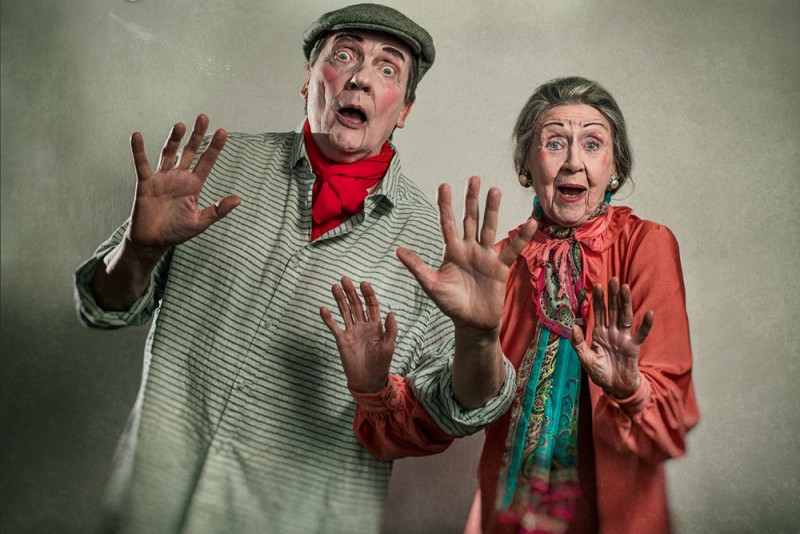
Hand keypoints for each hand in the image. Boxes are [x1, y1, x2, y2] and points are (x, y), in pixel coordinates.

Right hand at [126, 114, 239, 253]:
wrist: (153, 242)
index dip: (215, 147)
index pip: (206, 162)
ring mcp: (162, 178)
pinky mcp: (145, 183)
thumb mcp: (201, 222)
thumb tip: (239, 199)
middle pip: (189, 151)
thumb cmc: (177, 232)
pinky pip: (142, 164)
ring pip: (168, 153)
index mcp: (193, 185)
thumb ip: (218, 210)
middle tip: (204, 117)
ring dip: (174, 139)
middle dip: (197, 135)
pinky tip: (137, 135)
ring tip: (181, 125)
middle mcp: (178, 177)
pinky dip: (138, 150)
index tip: (224, 131)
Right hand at [320, 277, 397, 392]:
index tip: (363, 284)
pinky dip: (328, 318)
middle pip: (356, 304)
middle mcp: (363, 325)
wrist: (368, 381)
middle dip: (351, 292)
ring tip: (334, 287)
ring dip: (339, 299)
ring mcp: (351, 332)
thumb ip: (391, 330)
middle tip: (345, 279)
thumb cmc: (381, 365)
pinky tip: (323, 308)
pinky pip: (334, 327)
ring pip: (344, 312)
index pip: (371, 305)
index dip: (368, 294)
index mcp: (376, 325)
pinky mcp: (342, 340)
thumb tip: (391, 312)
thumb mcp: (389, 347)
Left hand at [396, 176, 535, 334]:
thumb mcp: (431, 285)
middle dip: (472, 200)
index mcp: (451, 251)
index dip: (445, 205)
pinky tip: (530, 222)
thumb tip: (397, 250)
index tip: (444, 185)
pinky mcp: (500, 268)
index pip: (447, 223)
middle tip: (474, 178)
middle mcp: (469, 249)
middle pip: (470, 219)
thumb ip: (417, 267)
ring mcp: (486, 257)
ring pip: (489, 228)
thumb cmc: (450, 305)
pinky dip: (521, 237)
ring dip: (492, 210)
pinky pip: (512, 250)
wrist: (472, 324)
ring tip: (495, 190)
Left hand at [570, 277, 654, 398]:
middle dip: (612, 295)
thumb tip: (573, 326)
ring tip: (625, 288)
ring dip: (625, 303)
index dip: (598, 299)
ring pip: (625, 316)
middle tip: (613, 279)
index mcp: (599, 333)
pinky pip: (640, 334)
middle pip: (613, 310)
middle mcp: (612, 332)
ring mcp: (624, 338)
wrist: (615, 388)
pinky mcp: (633, 347)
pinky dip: (645, 325)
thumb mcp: (585, 359)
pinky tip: (649, 314)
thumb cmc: (600, 373)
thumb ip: (578, 344)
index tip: (597, 285)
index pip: (599, 312)